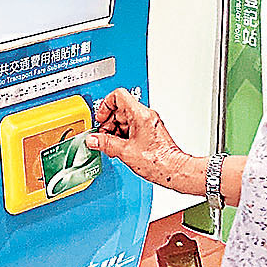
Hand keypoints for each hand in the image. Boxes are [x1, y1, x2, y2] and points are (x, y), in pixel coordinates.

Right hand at [86, 90, 201, 195]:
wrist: (174, 170)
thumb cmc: (158, 161)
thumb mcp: (125, 152)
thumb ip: (106, 143)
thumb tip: (93, 140)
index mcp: (140, 114)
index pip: (118, 96)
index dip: (105, 106)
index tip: (100, 119)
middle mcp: (146, 116)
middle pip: (120, 109)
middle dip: (108, 123)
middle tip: (102, 136)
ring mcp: (149, 123)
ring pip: (125, 119)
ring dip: (114, 131)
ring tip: (110, 145)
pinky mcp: (150, 132)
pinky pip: (132, 128)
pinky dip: (122, 136)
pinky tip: (119, 148)